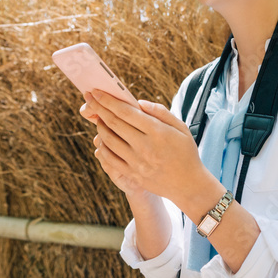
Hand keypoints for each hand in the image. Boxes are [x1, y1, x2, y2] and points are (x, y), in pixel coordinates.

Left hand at [82, 90, 214, 206]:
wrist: (188, 184)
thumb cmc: (185, 152)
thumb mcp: (181, 127)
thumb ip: (160, 112)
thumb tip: (138, 102)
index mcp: (157, 131)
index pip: (126, 112)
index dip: (108, 100)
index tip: (96, 92)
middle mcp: (144, 146)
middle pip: (114, 123)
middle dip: (98, 108)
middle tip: (89, 98)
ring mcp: (136, 162)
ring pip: (109, 140)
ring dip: (100, 126)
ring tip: (98, 117)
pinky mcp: (131, 174)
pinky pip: (110, 158)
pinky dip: (102, 146)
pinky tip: (102, 139)